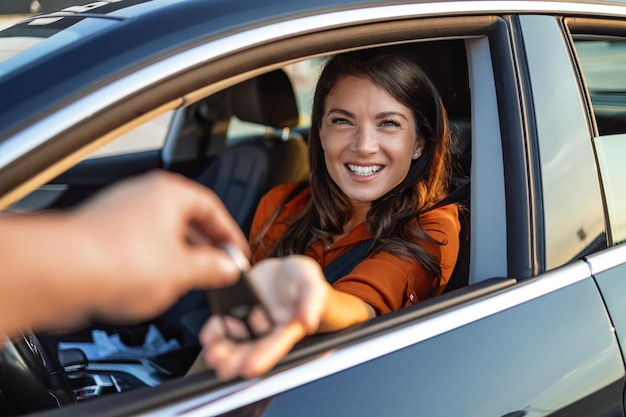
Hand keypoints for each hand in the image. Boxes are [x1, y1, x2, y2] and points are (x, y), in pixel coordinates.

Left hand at [71, 170, 247, 322]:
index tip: (236, 254)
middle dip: (204, 248)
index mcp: (169, 193)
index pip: (212, 208)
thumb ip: (212, 268)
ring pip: (161, 234)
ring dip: (179, 258)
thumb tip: (226, 268)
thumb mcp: (183, 270)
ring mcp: (120, 214)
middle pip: (186, 220)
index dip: (229, 234)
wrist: (62, 273)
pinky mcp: (101, 235)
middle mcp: (143, 196)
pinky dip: (152, 263)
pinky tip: (155, 285)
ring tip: (188, 282)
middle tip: (217, 270)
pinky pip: (138, 246)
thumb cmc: (117, 259)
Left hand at [200, 255, 328, 379]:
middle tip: (224, 367)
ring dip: (224, 351)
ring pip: (236, 341)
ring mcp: (250, 322)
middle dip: (237, 359)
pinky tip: (208, 337)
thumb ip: (311, 301)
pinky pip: (223, 325)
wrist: (283, 271)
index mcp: (288, 327)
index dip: (263, 356)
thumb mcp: (310, 283)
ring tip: (212, 356)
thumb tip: (309, 321)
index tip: (249, 367)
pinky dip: (215, 332)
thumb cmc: (301, 280)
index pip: (275, 345)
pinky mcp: (236, 311)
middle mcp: (267, 329)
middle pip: (252, 349)